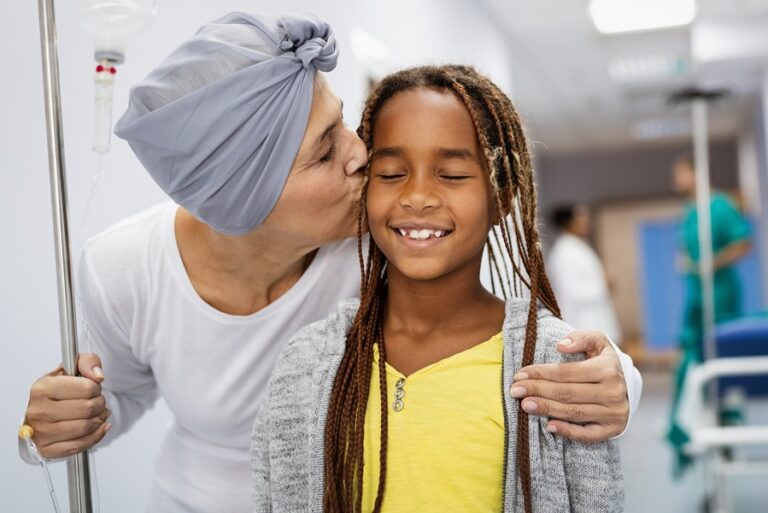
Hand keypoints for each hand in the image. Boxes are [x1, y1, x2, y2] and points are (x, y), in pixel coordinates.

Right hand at [24, 353, 110, 458]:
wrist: (42, 413)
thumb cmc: (57, 391)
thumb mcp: (71, 368)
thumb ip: (88, 362)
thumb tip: (98, 376)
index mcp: (42, 388)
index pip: (87, 388)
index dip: (97, 388)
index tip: (93, 389)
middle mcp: (39, 411)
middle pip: (88, 409)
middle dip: (100, 404)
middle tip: (98, 402)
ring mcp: (41, 432)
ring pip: (85, 427)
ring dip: (100, 420)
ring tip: (98, 414)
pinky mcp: (47, 449)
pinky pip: (80, 445)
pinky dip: (95, 436)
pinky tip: (98, 427)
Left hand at [510, 330, 628, 443]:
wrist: (625, 385)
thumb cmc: (603, 361)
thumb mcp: (597, 342)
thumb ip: (580, 338)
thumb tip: (561, 346)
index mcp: (607, 369)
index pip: (567, 372)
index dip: (541, 373)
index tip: (519, 374)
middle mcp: (612, 392)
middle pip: (567, 393)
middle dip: (538, 391)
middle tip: (515, 390)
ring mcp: (614, 413)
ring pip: (574, 412)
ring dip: (547, 409)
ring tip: (525, 405)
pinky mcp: (612, 429)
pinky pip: (588, 434)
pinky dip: (568, 431)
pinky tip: (549, 426)